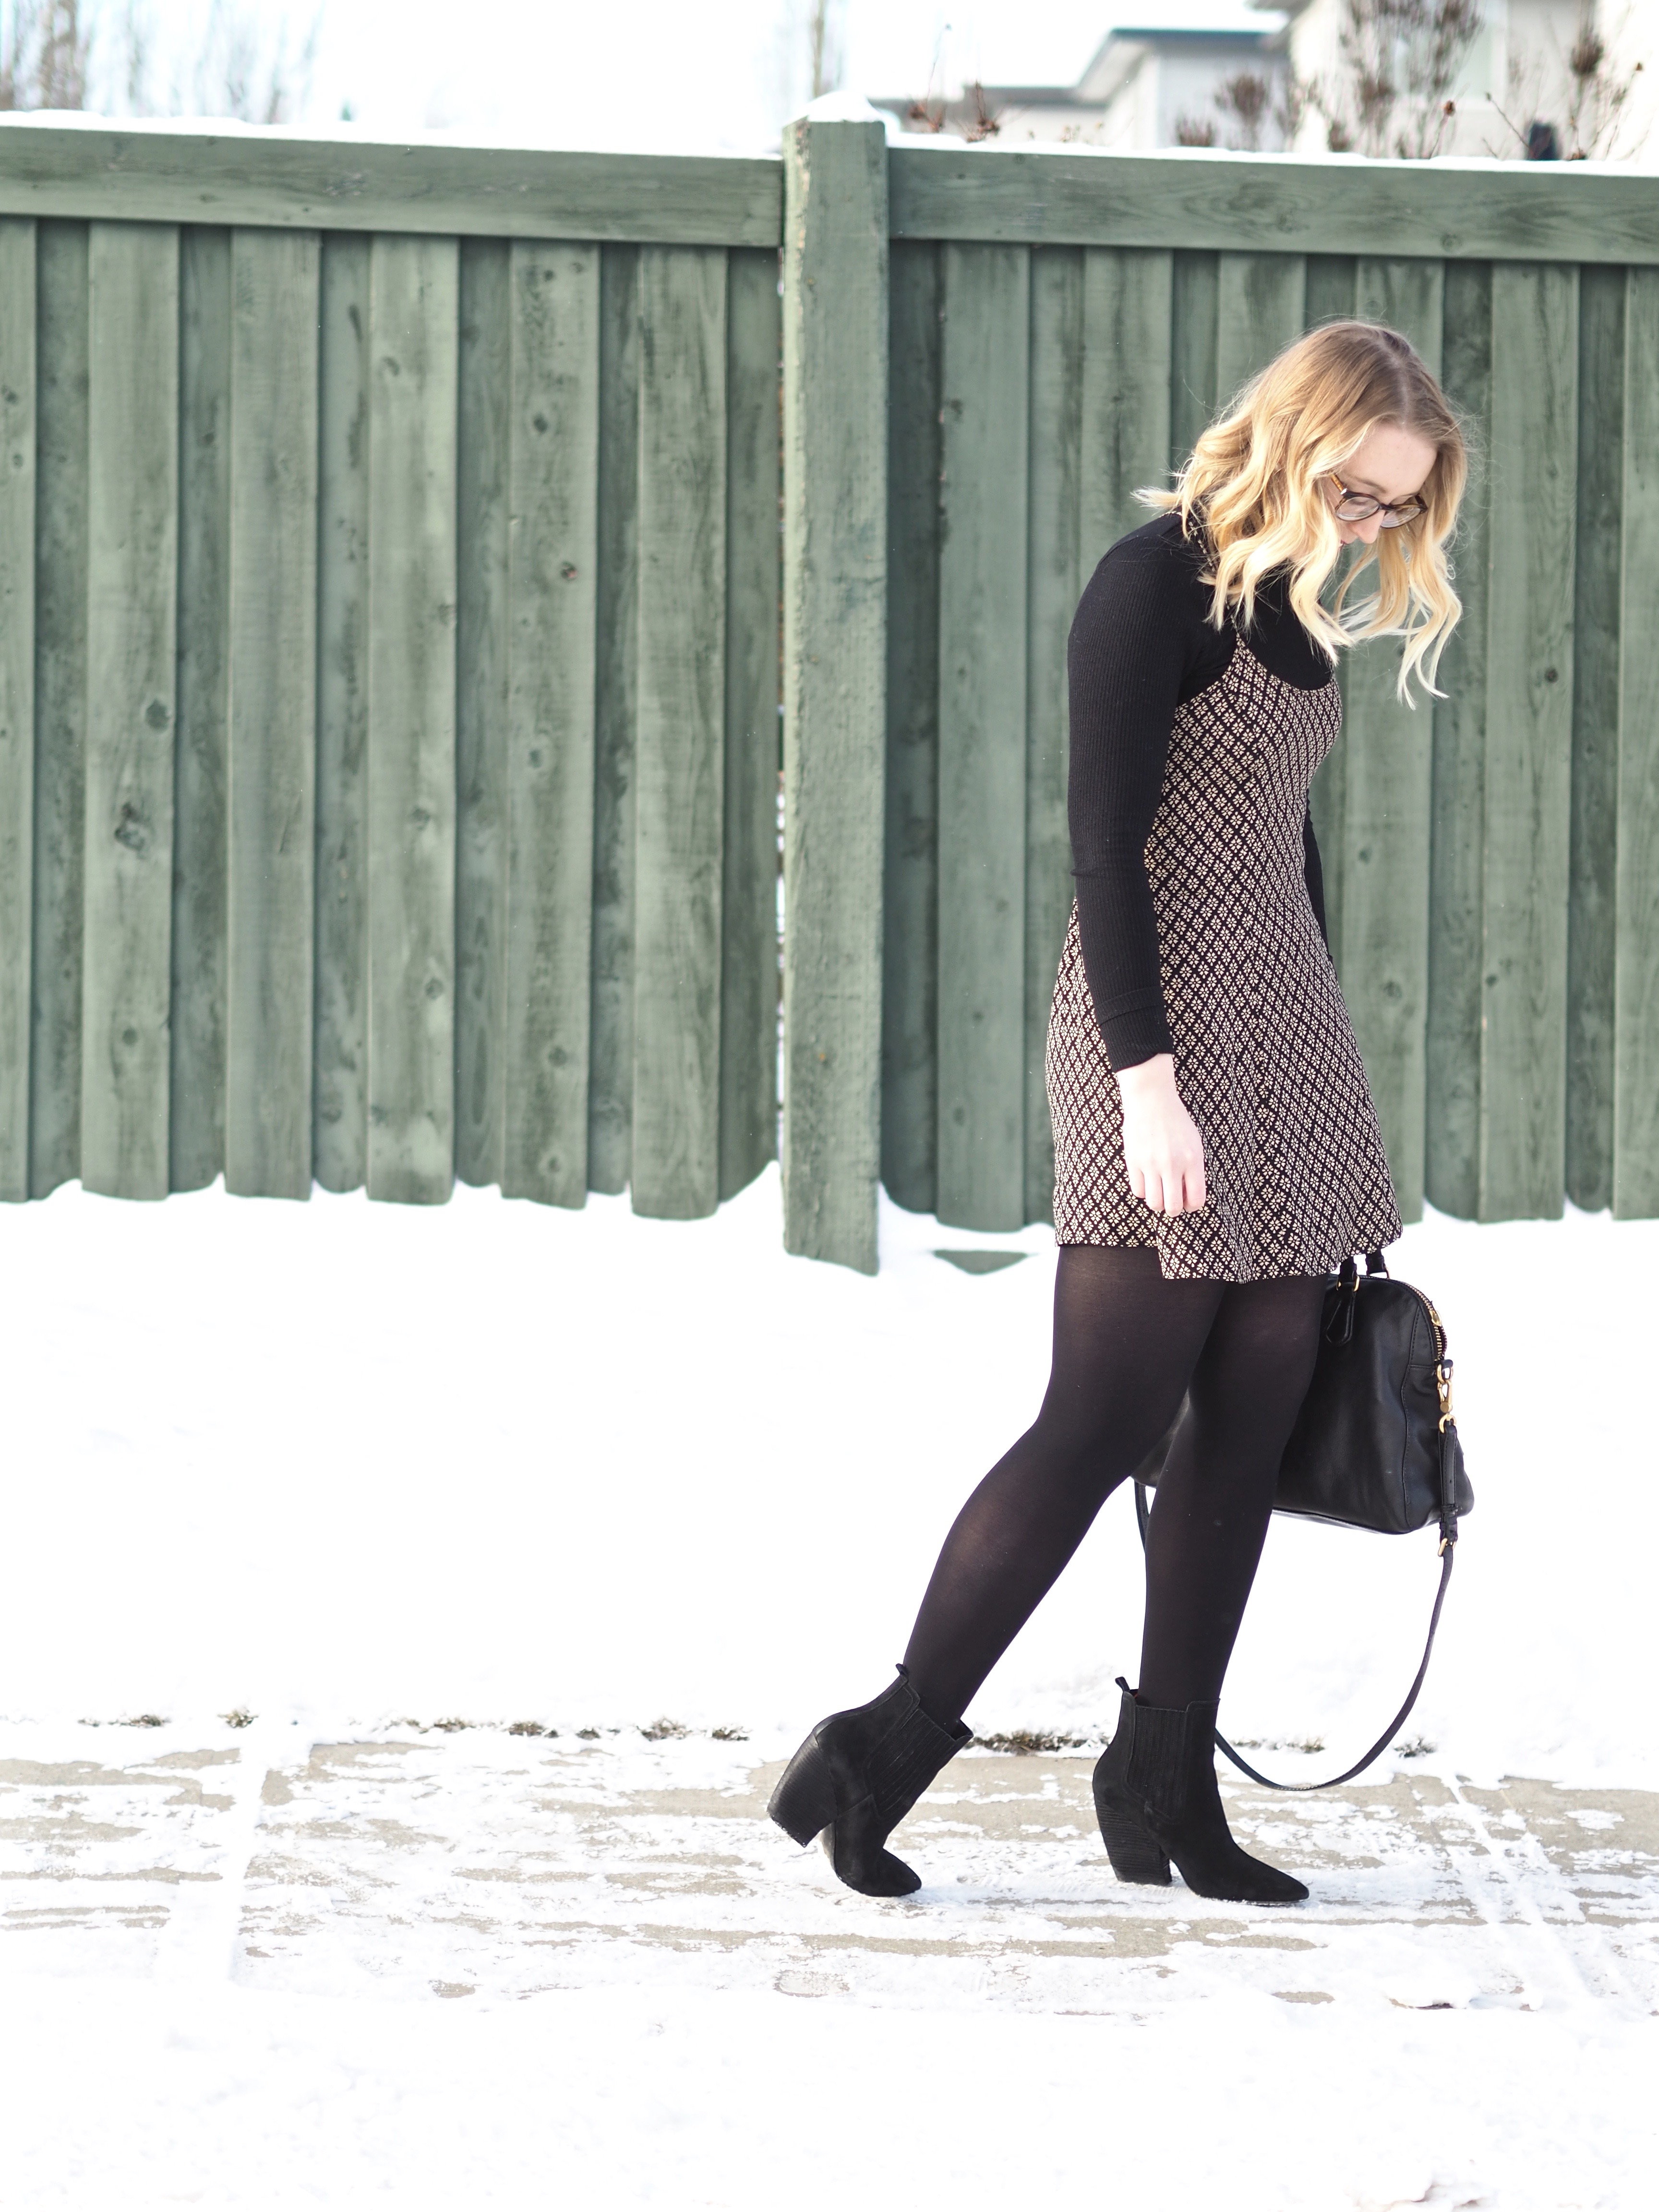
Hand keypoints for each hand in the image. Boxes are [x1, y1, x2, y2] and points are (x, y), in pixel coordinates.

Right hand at [1116, 1053, 1206, 1214]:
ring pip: (1154, 1203)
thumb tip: (1186, 1196)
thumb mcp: (1194, 1143)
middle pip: (1173, 1207)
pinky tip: (1146, 1180)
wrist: (1151, 1099)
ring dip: (1157, 1202)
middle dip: (1173, 1209)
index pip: (1196, 1199)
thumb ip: (1194, 1170)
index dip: (1192, 1206)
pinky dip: (1144, 1190)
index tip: (1188, 1202)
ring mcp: (1151, 1164)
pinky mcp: (1133, 1161)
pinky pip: (1138, 1190)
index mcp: (1193, 1160)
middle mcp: (1172, 1164)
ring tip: (1158, 1191)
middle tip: (1172, 1201)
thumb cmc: (1176, 1121)